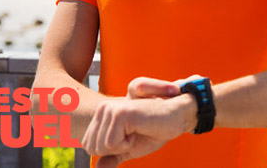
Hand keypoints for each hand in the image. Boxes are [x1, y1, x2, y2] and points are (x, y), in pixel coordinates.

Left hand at [82, 76, 199, 166]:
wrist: (176, 117)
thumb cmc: (154, 130)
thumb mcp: (129, 148)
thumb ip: (112, 157)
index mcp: (102, 114)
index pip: (90, 145)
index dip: (111, 151)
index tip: (130, 137)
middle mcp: (103, 108)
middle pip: (92, 147)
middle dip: (115, 149)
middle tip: (135, 135)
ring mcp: (111, 109)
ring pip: (101, 147)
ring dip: (122, 146)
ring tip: (138, 131)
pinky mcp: (120, 114)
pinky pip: (111, 144)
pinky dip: (127, 144)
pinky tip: (140, 129)